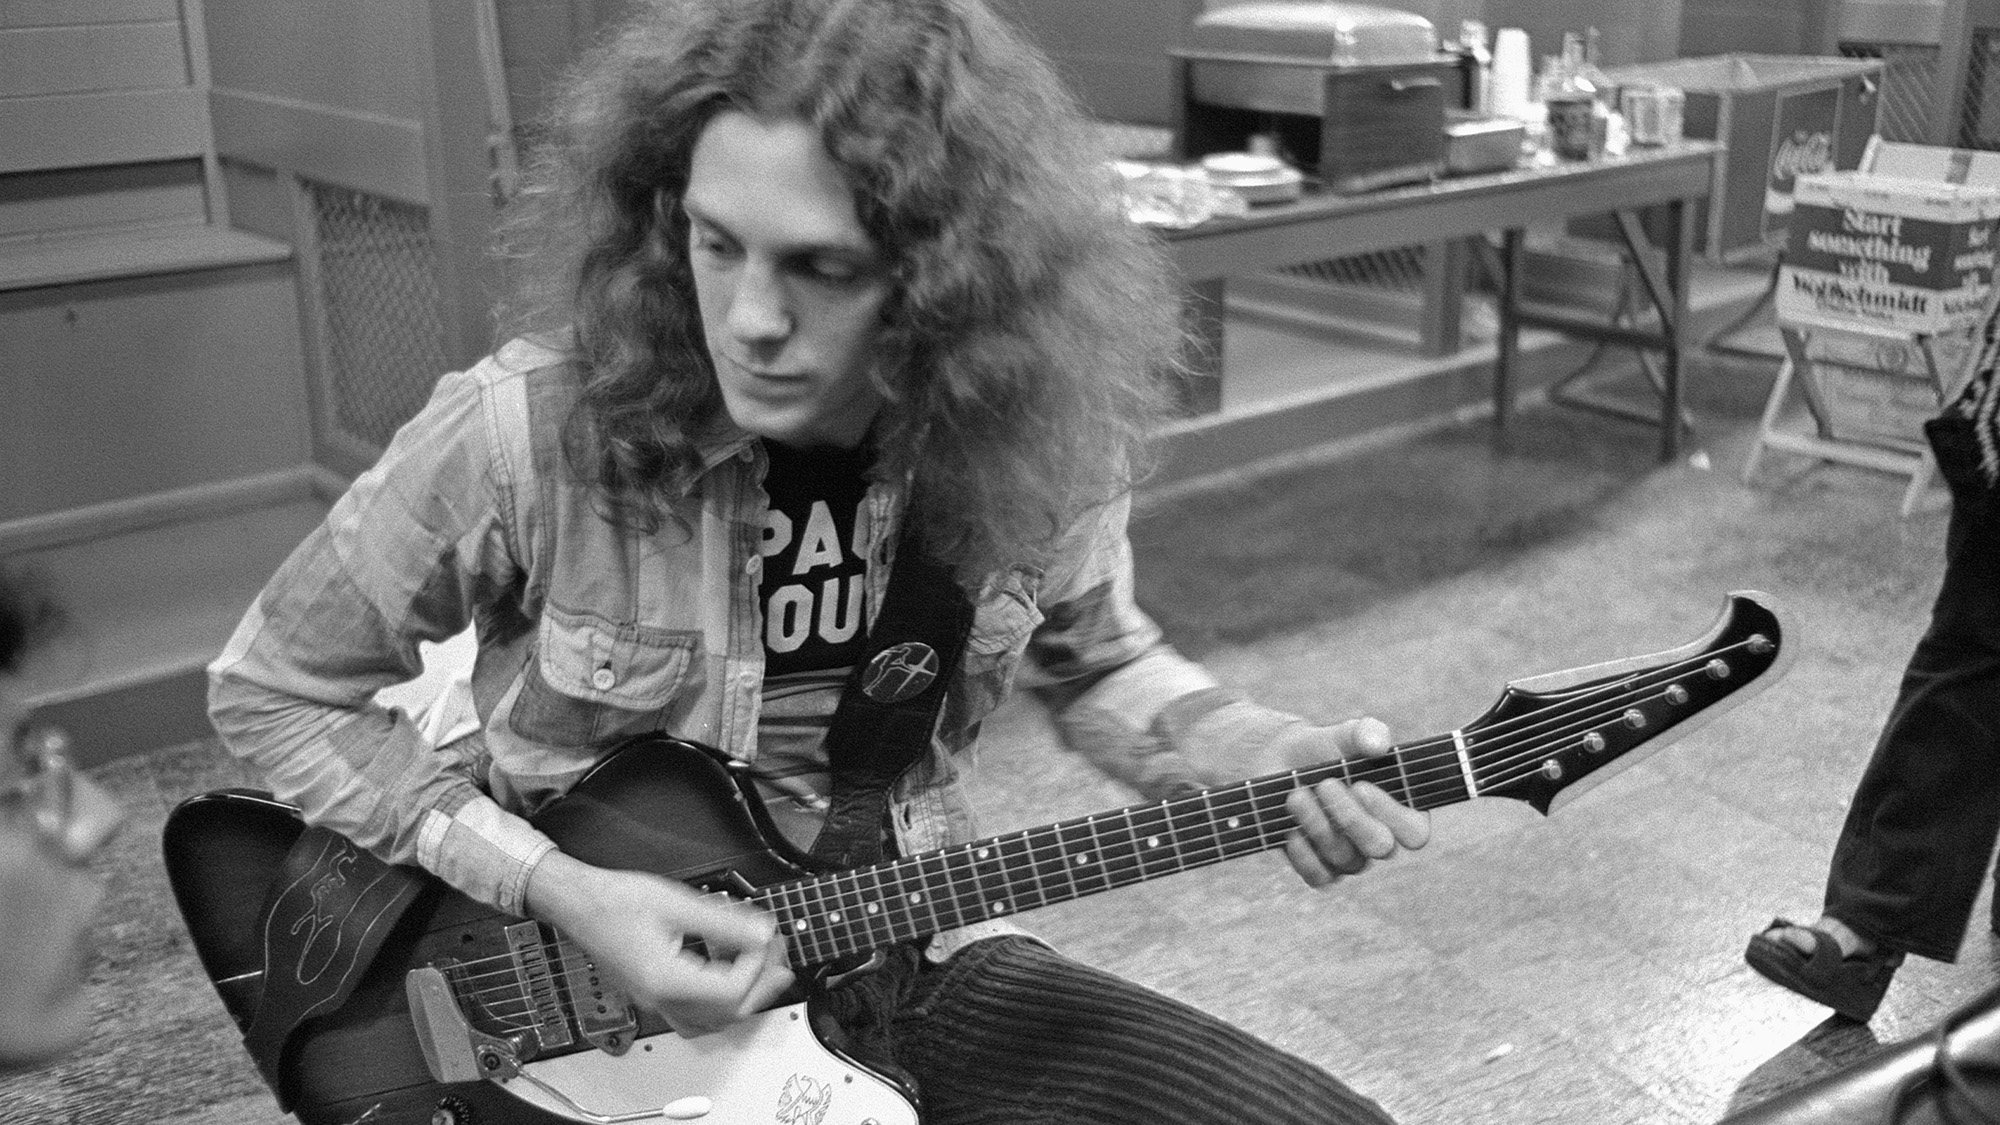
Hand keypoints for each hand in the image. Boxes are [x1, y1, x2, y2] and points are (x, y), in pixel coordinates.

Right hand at [525, 851, 794, 1035]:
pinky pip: (694, 1015)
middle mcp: (660, 999)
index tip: (762, 937)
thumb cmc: (615, 901)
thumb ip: (724, 921)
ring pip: (712, 1021)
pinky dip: (719, 1001)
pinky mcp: (653, 995)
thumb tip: (762, 932)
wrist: (578, 904)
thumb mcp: (678, 903)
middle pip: (727, 1014)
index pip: (731, 990)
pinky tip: (726, 974)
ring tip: (760, 967)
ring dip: (743, 997)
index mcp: (666, 980)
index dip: (756, 965)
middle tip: (778, 958)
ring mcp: (655, 1002)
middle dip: (760, 986)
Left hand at [1268, 716, 1430, 887]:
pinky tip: (1290, 829)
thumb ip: (1368, 732)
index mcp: (1401, 811)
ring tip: (1296, 794)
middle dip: (1350, 816)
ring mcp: (1351, 857)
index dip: (1391, 814)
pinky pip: (1320, 876)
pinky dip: (1303, 854)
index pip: (1414, 832)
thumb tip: (1378, 745)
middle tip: (1325, 785)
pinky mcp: (1320, 868)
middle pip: (1380, 847)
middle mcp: (1381, 839)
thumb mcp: (1346, 733)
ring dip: (1318, 824)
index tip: (1361, 785)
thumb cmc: (1327, 748)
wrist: (1282, 761)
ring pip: (1345, 858)